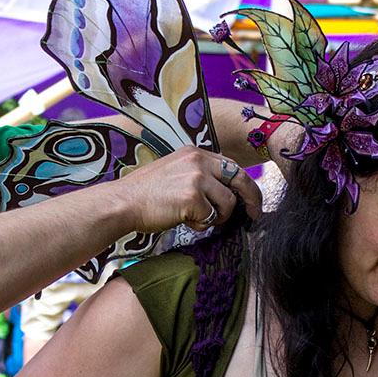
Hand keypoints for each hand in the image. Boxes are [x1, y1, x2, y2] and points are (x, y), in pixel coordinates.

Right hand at [116, 146, 260, 233]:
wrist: (123, 202)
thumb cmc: (146, 194)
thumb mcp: (175, 172)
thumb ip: (199, 176)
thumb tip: (224, 193)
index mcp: (194, 153)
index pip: (231, 166)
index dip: (244, 185)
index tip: (251, 201)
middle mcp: (198, 160)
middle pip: (240, 178)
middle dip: (251, 199)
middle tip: (254, 215)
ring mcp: (196, 177)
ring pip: (228, 202)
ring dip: (217, 217)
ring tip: (196, 219)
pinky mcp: (193, 196)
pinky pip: (211, 216)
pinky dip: (200, 224)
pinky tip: (184, 221)